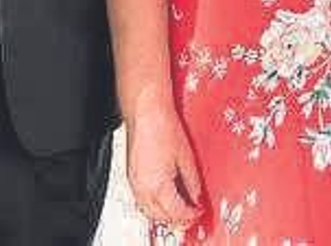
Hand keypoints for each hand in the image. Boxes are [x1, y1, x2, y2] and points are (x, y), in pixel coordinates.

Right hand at [126, 101, 204, 231]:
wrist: (145, 111)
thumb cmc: (163, 127)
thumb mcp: (186, 157)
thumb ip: (192, 182)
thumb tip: (196, 195)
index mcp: (158, 186)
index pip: (177, 213)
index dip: (191, 215)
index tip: (199, 211)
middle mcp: (143, 189)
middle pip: (161, 217)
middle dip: (177, 219)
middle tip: (191, 215)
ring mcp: (134, 183)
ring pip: (148, 211)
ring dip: (164, 215)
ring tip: (179, 210)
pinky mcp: (131, 176)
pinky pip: (141, 200)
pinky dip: (153, 205)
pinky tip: (163, 199)